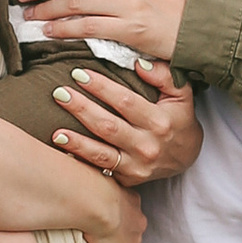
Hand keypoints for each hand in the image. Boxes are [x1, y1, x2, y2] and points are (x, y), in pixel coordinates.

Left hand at [45, 58, 201, 188]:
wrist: (186, 157)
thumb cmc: (178, 119)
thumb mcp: (181, 94)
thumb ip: (165, 76)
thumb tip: (139, 63)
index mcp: (159, 122)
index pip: (125, 101)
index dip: (101, 87)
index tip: (80, 73)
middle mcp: (147, 146)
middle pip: (108, 126)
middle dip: (81, 109)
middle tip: (59, 93)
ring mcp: (136, 166)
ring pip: (100, 153)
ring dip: (75, 142)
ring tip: (55, 130)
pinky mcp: (128, 179)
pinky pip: (100, 170)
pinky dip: (80, 162)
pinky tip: (63, 152)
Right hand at [81, 172, 146, 242]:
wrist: (90, 198)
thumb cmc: (82, 180)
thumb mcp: (84, 171)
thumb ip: (77, 171)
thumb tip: (60, 154)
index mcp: (128, 200)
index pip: (128, 212)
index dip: (121, 218)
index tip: (112, 221)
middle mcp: (135, 221)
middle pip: (132, 233)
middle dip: (124, 238)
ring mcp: (129, 242)